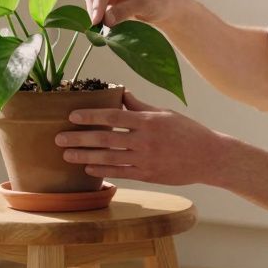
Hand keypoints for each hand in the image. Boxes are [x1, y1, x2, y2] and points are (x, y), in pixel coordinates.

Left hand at [55, 91, 226, 185]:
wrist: (209, 157)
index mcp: (148, 121)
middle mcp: (144, 141)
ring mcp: (146, 160)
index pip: (113, 116)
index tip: (72, 116)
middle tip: (59, 138)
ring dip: (85, 157)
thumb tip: (121, 92)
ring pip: (108, 158)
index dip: (91, 116)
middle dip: (79, 139)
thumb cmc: (187, 131)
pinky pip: (120, 172)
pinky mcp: (148, 175)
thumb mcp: (164, 113)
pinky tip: (88, 168)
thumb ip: (140, 106)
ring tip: (67, 155)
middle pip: (105, 139)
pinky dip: (103, 170)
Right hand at [83, 0, 180, 26]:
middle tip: (95, 25)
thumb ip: (123, 11)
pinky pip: (99, 5)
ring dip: (94, 11)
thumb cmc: (161, 1)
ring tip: (99, 27)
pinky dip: (99, 15)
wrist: (168, 7)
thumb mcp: (144, 5)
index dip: (99, 1)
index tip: (96, 20)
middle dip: (93, 5)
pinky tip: (102, 26)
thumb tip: (105, 20)